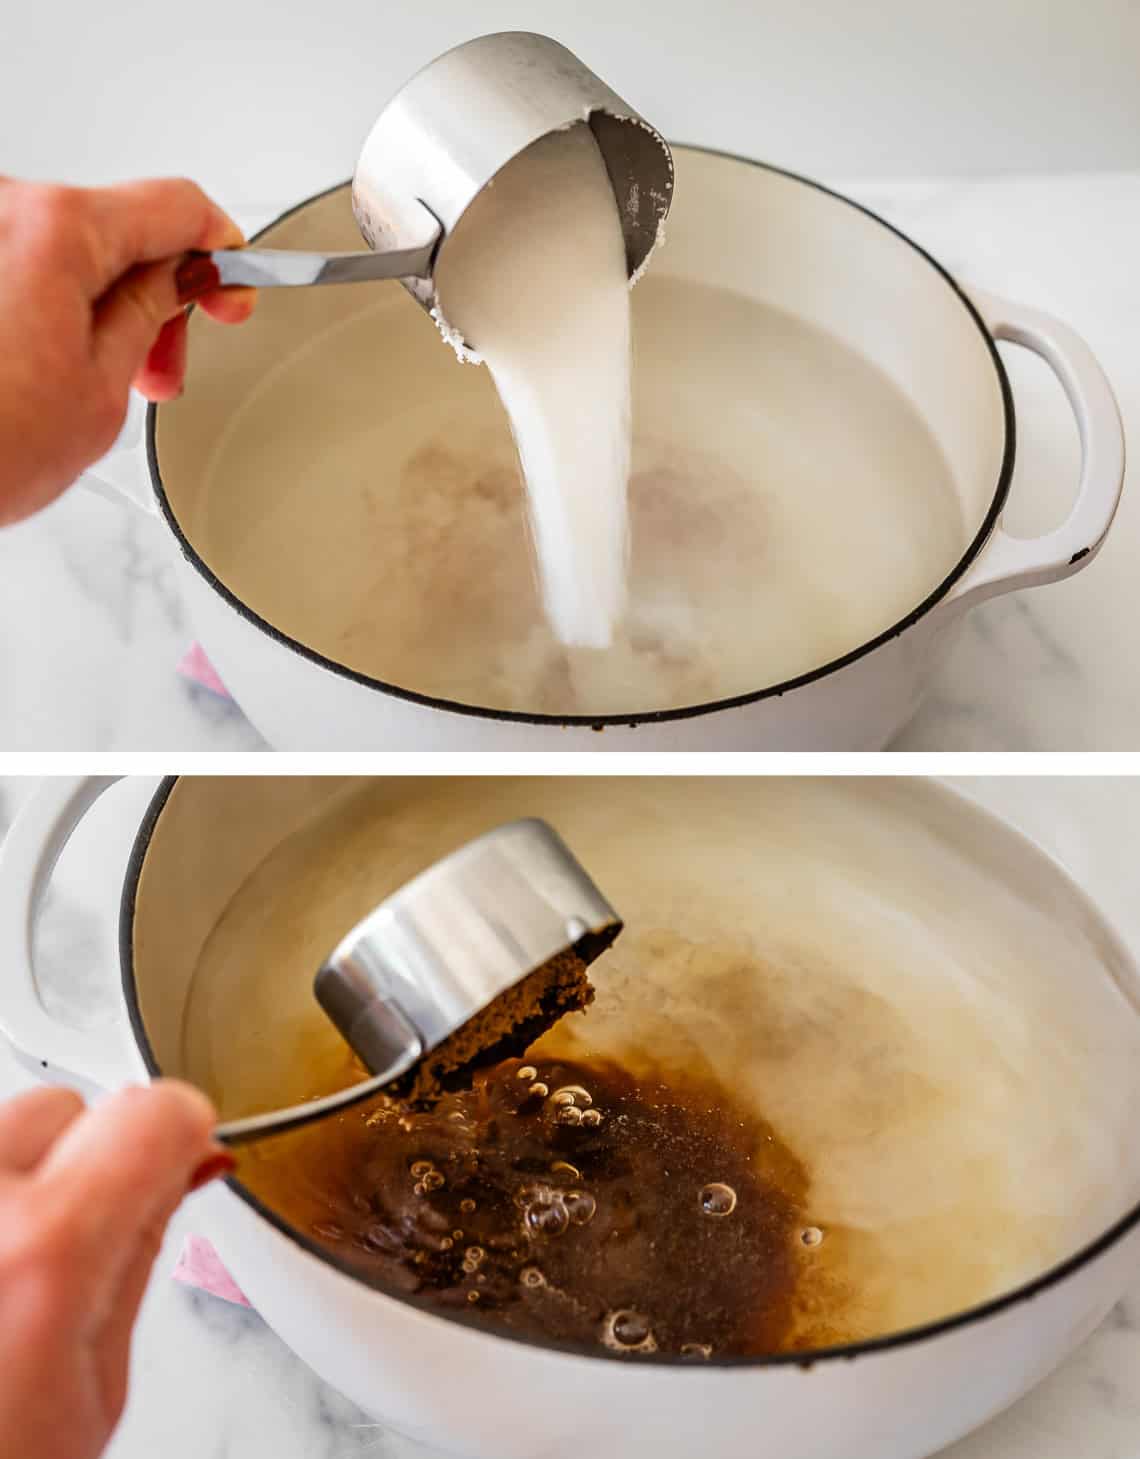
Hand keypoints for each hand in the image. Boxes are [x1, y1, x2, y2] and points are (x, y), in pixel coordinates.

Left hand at [0, 177, 255, 524]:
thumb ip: (148, 314)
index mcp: (53, 228)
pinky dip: (47, 301)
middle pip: (113, 227)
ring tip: (101, 378)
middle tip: (163, 366)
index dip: (219, 250)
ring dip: (97, 303)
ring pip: (61, 246)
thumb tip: (177, 281)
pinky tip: (52, 360)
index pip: (174, 207)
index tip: (232, 285)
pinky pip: (18, 261)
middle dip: (154, 294)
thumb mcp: (99, 391)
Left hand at [0, 1082, 233, 1458]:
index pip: (150, 1112)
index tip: (179, 1152)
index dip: (178, 1136)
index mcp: (42, 1254)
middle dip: (79, 1163)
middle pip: (58, 1108)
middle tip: (66, 1253)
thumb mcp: (93, 1397)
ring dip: (5, 1188)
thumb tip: (170, 1176)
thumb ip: (136, 1262)